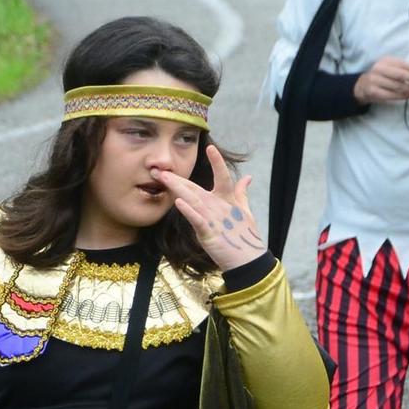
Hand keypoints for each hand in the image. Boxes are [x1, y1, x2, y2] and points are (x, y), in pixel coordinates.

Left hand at [154, 144, 268, 269]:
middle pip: (196, 188)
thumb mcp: (245, 212)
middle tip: (160, 168)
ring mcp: (214, 219)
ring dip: (178, 188)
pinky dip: (188, 211)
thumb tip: (247, 177)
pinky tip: (178, 201)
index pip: (222, 176)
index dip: (217, 162)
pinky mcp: (209, 233)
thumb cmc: (245, 236)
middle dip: (177, 178)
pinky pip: (197, 220)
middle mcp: (219, 206)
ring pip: (193, 199)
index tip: (210, 147)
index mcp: (228, 200)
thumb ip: (242, 193)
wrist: (248, 260)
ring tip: (164, 178)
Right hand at [354, 57, 408, 104]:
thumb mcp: (391, 68)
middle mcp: (379, 69)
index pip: (402, 64)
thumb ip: (405, 69)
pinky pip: (392, 95)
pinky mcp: (374, 91)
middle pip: (400, 75)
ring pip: (397, 86)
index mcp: (385, 61)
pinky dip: (402, 96)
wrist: (363, 86)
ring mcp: (375, 80)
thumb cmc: (381, 76)